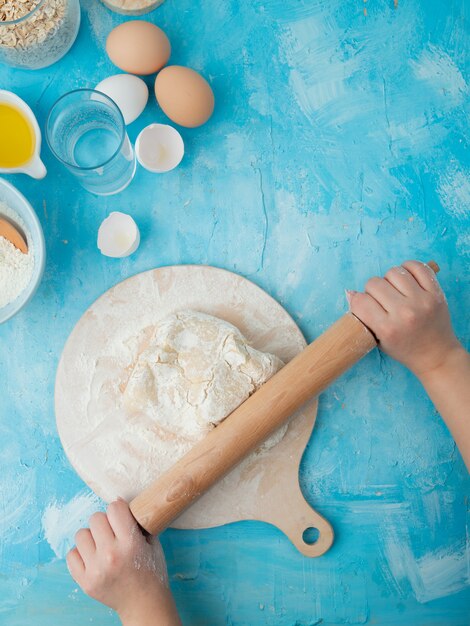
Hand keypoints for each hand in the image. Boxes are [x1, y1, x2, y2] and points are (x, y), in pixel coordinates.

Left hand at [66, 499, 180, 625]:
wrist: (143, 603)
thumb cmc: (151, 571)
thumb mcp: (152, 542)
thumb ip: (137, 522)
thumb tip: (117, 501)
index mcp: (130, 544)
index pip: (114, 508)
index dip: (119, 510)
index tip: (122, 516)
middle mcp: (110, 555)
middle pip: (95, 518)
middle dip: (104, 522)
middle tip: (112, 532)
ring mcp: (95, 570)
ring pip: (81, 534)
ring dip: (91, 537)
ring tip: (101, 545)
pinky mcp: (84, 582)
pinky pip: (71, 554)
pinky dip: (81, 553)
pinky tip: (93, 557)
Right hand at [347, 260, 461, 376]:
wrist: (436, 355)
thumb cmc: (404, 350)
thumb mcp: (378, 340)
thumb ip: (363, 317)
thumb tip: (350, 292)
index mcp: (388, 328)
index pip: (360, 301)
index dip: (358, 302)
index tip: (365, 307)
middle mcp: (404, 313)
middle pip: (374, 283)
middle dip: (372, 290)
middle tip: (381, 301)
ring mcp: (422, 301)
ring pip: (393, 272)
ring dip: (389, 279)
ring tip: (394, 290)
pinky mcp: (436, 293)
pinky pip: (418, 267)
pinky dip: (408, 268)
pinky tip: (406, 279)